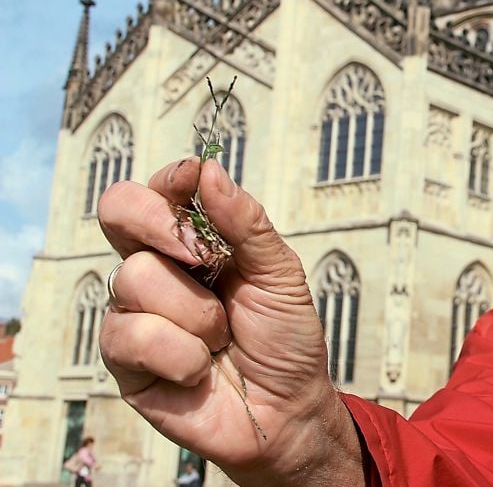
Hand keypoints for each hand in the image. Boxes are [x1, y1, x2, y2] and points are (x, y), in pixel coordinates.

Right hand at [97, 158, 363, 483]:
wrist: (288, 408)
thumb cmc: (285, 338)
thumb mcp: (280, 273)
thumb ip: (246, 223)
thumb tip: (211, 170)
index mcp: (192, 243)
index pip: (156, 192)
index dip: (170, 179)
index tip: (194, 180)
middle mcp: (156, 269)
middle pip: (119, 212)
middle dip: (163, 226)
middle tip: (206, 259)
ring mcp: (135, 311)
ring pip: (135, 277)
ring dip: (196, 312)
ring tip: (222, 338)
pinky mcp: (124, 360)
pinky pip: (133, 335)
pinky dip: (182, 354)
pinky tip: (200, 369)